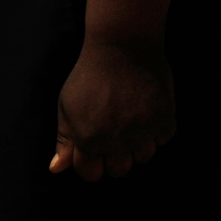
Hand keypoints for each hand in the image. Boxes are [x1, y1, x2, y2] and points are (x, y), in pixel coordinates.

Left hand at [49, 42, 174, 180]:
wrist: (121, 47)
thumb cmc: (88, 77)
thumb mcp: (66, 108)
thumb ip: (64, 141)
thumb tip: (56, 169)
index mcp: (88, 140)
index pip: (91, 174)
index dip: (90, 164)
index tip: (93, 151)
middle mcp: (116, 141)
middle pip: (119, 170)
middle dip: (115, 158)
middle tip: (114, 135)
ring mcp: (142, 131)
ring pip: (144, 157)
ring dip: (138, 145)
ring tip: (130, 122)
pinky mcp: (164, 119)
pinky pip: (163, 139)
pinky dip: (157, 129)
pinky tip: (146, 111)